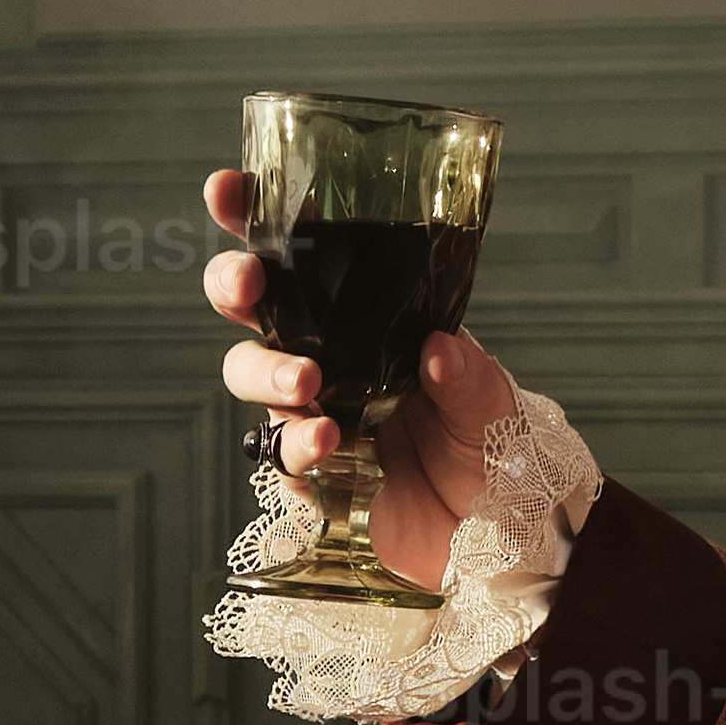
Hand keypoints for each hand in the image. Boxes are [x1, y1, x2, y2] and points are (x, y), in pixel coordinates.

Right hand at [204, 168, 523, 601]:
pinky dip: (295, 443)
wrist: (497, 535)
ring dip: (267, 371)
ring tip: (309, 383)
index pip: (304, 257)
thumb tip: (440, 349)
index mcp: (369, 319)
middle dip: (233, 286)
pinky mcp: (312, 471)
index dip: (254, 220)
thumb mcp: (493, 405)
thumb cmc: (496, 452)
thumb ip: (469, 377)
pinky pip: (279, 451)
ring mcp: (315, 410)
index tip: (227, 189)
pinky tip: (325, 440)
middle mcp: (332, 356)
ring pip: (252, 375)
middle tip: (247, 284)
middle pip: (253, 308)